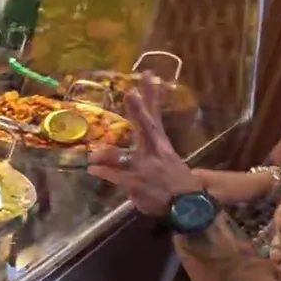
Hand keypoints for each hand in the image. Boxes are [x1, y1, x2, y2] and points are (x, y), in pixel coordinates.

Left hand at [87, 74, 204, 215]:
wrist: (187, 205)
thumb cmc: (172, 180)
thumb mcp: (161, 157)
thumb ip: (146, 143)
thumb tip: (136, 124)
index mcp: (160, 143)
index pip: (155, 116)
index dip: (151, 96)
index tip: (148, 75)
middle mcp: (154, 152)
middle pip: (146, 128)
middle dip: (139, 111)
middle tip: (131, 93)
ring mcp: (145, 168)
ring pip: (125, 155)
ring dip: (108, 152)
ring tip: (93, 153)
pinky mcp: (137, 184)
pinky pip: (117, 177)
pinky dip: (104, 173)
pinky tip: (92, 169)